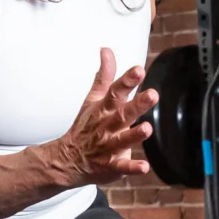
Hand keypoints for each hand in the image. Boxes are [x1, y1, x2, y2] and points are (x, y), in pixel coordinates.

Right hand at [42, 49, 156, 186]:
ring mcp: (108, 146)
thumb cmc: (85, 127)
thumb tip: (107, 50)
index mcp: (104, 109)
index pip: (115, 91)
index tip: (138, 70)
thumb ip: (104, 76)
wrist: (66, 160)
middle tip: (152, 95)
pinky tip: (144, 167)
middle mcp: (107, 126)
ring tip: (147, 128)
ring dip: (135, 135)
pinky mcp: (111, 165)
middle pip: (123, 113)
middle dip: (137, 104)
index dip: (127, 81)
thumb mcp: (93, 99)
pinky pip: (122, 167)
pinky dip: (132, 167)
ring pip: (123, 139)